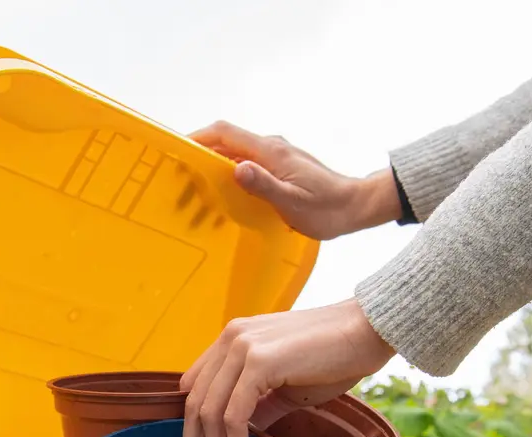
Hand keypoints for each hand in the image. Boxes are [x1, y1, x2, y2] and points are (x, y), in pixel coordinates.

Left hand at [180, 299, 394, 436]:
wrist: (368, 331)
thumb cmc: (334, 357)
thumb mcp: (285, 384)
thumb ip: (258, 405)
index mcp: (232, 339)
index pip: (194, 387)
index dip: (190, 425)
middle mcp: (231, 339)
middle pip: (194, 403)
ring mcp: (242, 347)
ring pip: (210, 413)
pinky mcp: (259, 361)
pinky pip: (234, 415)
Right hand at [190, 122, 401, 240]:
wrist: (354, 206)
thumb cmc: (326, 209)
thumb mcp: (293, 203)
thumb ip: (264, 186)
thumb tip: (238, 169)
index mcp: (270, 151)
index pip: (225, 132)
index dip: (198, 136)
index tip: (177, 148)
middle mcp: (270, 147)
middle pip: (225, 141)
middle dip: (199, 154)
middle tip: (180, 178)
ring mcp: (274, 156)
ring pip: (234, 152)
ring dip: (212, 165)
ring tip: (196, 191)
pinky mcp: (278, 166)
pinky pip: (246, 162)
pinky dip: (228, 172)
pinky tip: (223, 193)